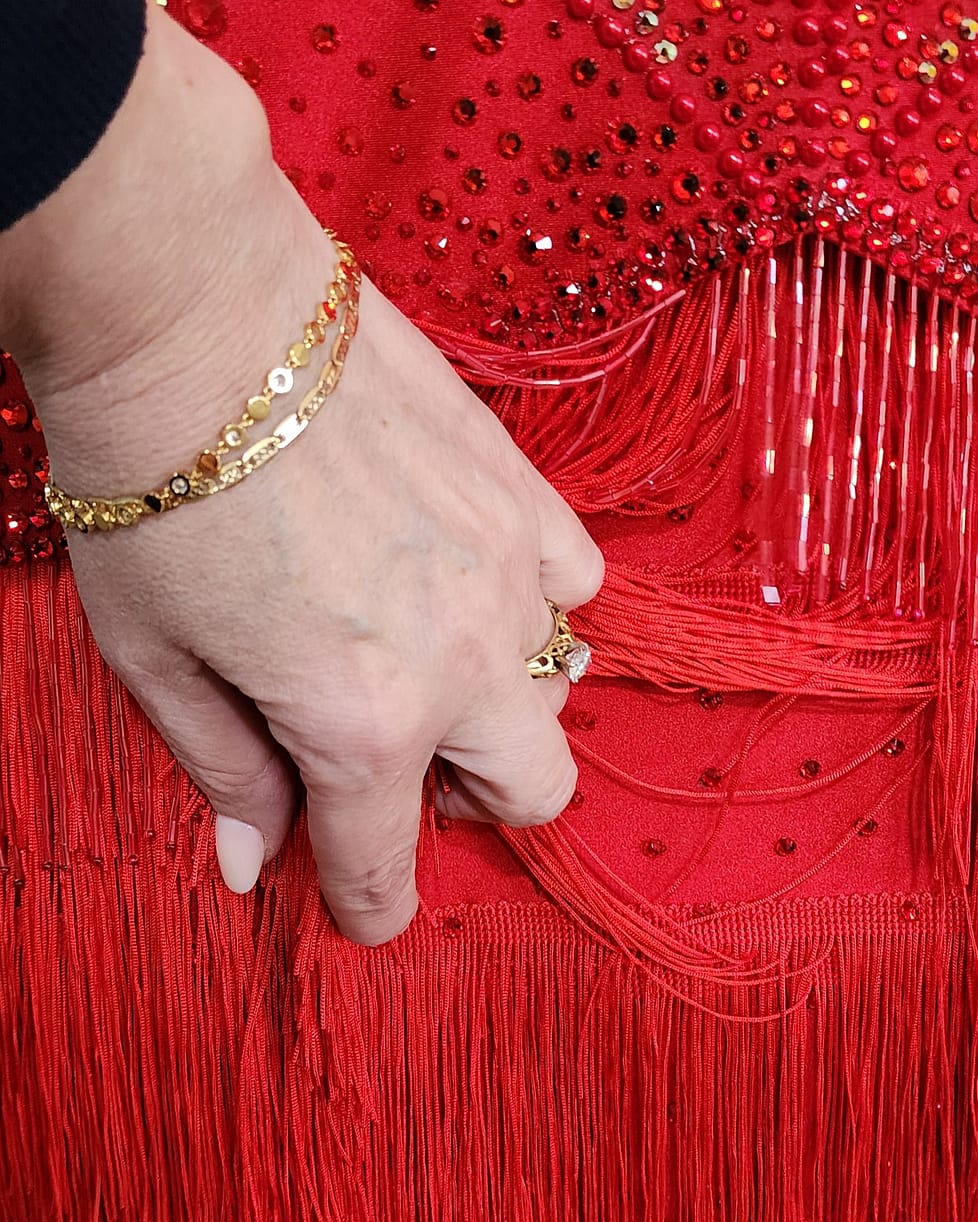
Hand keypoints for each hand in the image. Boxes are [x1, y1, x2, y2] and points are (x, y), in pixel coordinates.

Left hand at [0, 4, 605, 944]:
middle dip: (469, 804)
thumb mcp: (154, 657)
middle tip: (393, 764)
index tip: (360, 906)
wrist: (201, 316)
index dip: (371, 904)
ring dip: (506, 700)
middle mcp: (461, 660)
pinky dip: (541, 603)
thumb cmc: (154, 488)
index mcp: (361, 723)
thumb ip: (222, 769)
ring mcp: (510, 570)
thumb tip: (252, 863)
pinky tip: (473, 575)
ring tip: (429, 656)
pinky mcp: (526, 489)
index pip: (388, 862)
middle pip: (532, 790)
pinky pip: (579, 583)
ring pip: (565, 686)